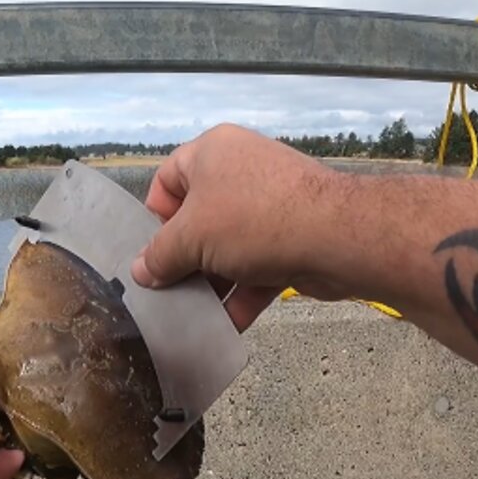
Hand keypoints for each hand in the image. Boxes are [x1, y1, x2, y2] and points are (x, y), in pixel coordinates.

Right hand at [130, 123, 360, 330]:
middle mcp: (240, 172)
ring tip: (195, 314)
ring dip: (212, 283)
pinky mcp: (292, 237)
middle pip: (198, 220)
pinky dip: (242, 294)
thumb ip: (159, 256)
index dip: (156, 218)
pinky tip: (226, 325)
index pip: (168, 181)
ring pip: (228, 248)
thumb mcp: (191, 238)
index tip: (153, 252)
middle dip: (185, 259)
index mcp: (212, 153)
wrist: (336, 236)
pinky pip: (256, 267)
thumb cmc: (255, 220)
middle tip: (171, 288)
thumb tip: (141, 271)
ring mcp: (269, 206)